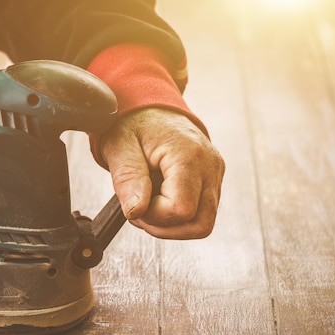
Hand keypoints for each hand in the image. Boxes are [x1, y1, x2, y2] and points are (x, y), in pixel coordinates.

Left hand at [100, 107, 224, 238]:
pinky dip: (178, 217)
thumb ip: (128, 179)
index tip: (135, 201)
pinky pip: (202, 214)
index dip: (154, 216)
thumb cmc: (132, 124)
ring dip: (172, 225)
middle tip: (140, 210)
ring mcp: (215, 174)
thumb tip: (136, 211)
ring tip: (149, 205)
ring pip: (204, 224)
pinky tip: (159, 201)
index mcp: (188, 155)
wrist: (150, 108)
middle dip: (165, 227)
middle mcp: (210, 166)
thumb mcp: (119, 147)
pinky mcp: (213, 181)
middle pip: (200, 224)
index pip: (181, 210)